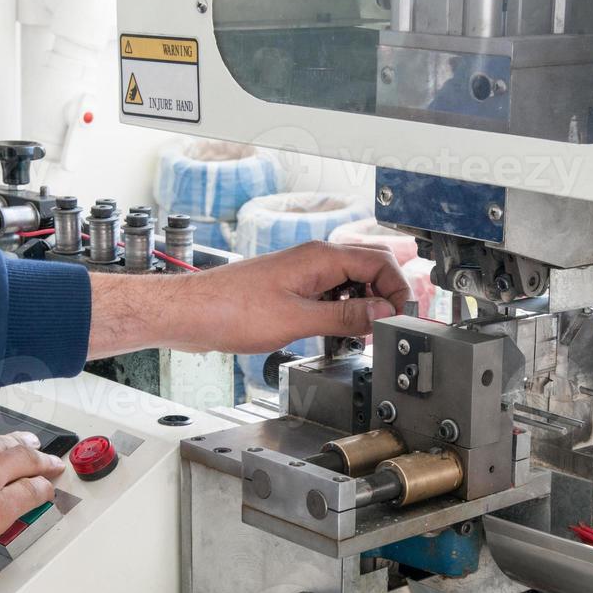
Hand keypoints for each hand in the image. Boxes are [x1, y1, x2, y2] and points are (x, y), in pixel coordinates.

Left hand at [87, 241, 410, 356]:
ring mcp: (303, 273)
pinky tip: (337, 333)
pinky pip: (330, 294)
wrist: (190, 314)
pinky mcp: (291, 289)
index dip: (399, 290)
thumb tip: (380, 314)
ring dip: (364, 305)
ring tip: (363, 334)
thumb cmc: (230, 310)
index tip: (402, 317)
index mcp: (320, 258)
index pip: (380, 262)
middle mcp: (314, 259)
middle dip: (386, 295)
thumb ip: (344, 316)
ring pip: (351, 281)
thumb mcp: (297, 320)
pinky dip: (342, 310)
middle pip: (371, 267)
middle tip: (389, 327)